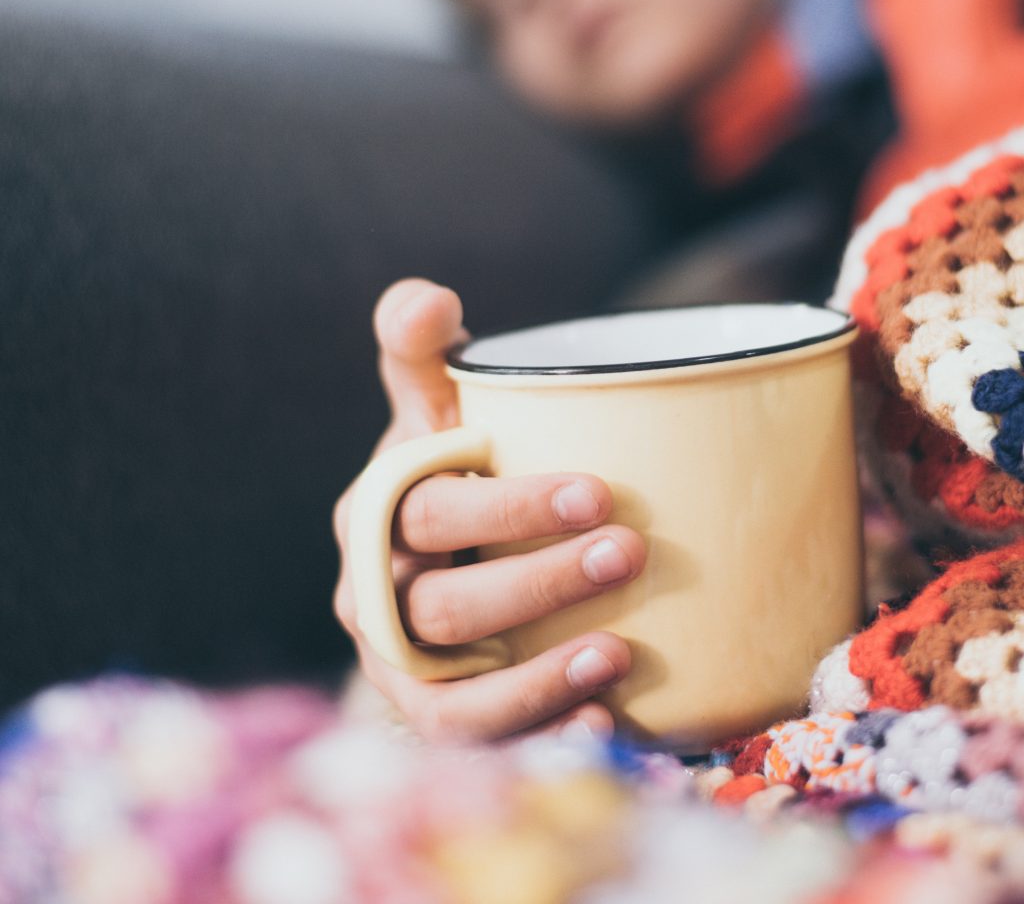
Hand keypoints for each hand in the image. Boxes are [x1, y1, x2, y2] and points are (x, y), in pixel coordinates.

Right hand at [333, 279, 645, 744]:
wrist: (446, 551)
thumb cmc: (450, 468)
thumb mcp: (433, 405)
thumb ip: (419, 351)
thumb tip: (424, 299)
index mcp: (374, 515)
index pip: (431, 511)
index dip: (510, 508)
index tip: (600, 489)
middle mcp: (375, 598)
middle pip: (445, 604)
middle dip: (540, 582)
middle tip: (629, 552)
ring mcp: (401, 668)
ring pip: (451, 693)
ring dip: (536, 678)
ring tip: (618, 652)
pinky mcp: (434, 717)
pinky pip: (474, 745)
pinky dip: (536, 737)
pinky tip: (605, 725)